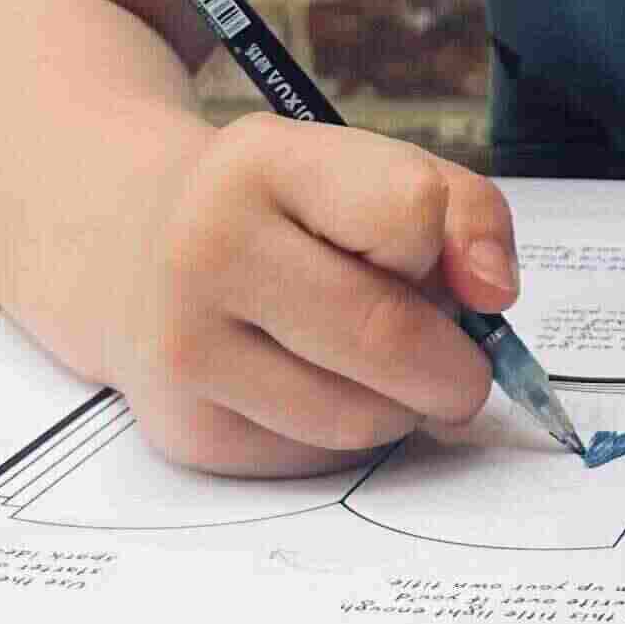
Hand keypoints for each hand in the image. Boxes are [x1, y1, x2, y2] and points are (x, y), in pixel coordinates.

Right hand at [107, 114, 520, 475]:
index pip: (410, 211)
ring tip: (376, 365)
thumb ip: (463, 211)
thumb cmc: (281, 210)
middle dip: (455, 366)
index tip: (426, 257)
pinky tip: (318, 388)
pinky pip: (319, 460)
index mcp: (262, 163)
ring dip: (402, 406)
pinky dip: (347, 434)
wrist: (129, 248)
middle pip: (389, 336)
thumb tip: (495, 295)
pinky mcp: (186, 431)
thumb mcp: (365, 167)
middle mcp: (206, 252)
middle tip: (461, 364)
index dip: (441, 245)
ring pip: (360, 419)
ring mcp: (187, 351)